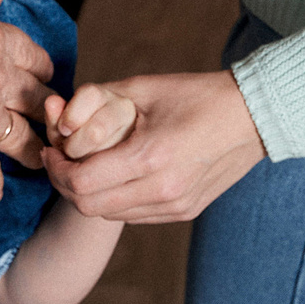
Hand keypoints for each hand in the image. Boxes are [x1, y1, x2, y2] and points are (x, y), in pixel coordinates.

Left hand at [44, 70, 263, 223]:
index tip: (52, 149)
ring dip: (89, 194)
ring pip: (109, 214)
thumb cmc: (195, 94)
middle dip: (66, 183)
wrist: (252, 118)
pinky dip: (114, 200)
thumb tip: (58, 120)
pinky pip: (133, 216)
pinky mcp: (184, 212)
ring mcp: (175, 205)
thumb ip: (94, 103)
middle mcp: (163, 189)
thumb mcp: (141, 87)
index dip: (56, 168)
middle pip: (89, 206)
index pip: (81, 182)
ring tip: (86, 165)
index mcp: (150, 156)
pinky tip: (115, 175)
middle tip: (61, 160)